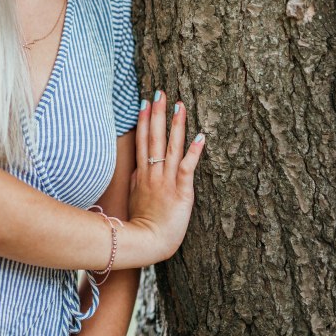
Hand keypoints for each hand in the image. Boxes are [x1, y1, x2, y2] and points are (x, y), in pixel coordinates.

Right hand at [128, 91, 204, 262]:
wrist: (147, 242)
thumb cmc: (141, 223)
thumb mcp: (134, 197)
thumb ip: (137, 180)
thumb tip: (138, 167)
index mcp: (142, 174)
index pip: (143, 141)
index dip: (145, 121)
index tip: (145, 102)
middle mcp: (153, 174)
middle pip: (155, 138)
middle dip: (158, 114)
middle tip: (161, 93)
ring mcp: (167, 182)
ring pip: (171, 148)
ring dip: (176, 126)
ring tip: (180, 105)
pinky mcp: (181, 192)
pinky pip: (187, 168)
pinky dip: (193, 152)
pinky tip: (200, 136)